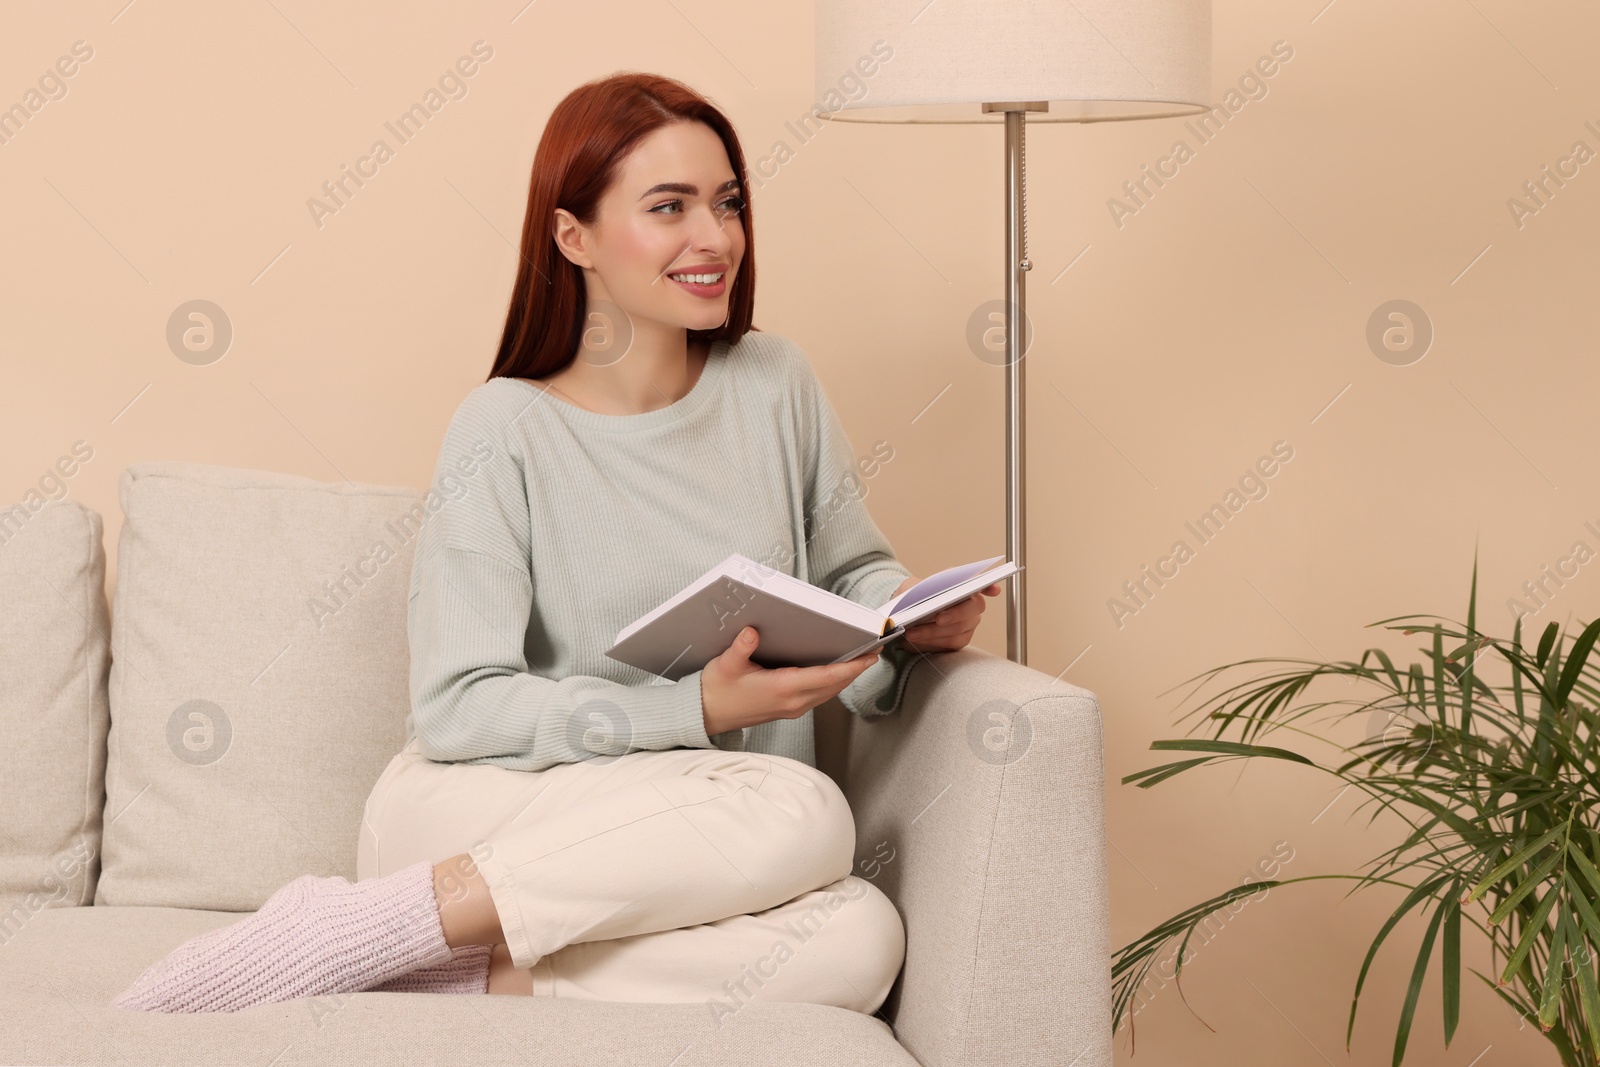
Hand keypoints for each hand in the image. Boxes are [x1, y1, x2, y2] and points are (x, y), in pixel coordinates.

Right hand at [700, 626, 879, 735]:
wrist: (706, 715)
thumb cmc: (716, 690)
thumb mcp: (724, 665)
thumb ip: (740, 648)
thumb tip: (752, 631)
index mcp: (782, 688)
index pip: (826, 677)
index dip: (851, 667)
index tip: (870, 657)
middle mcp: (792, 702)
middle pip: (834, 686)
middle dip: (856, 669)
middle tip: (875, 650)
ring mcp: (792, 708)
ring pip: (829, 693)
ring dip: (846, 677)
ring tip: (862, 658)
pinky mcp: (788, 709)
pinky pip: (819, 696)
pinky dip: (832, 683)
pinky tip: (835, 670)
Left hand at [891, 576, 1001, 653]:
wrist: (905, 617)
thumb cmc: (911, 599)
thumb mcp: (910, 588)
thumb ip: (918, 588)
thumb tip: (924, 595)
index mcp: (961, 584)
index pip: (980, 582)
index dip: (989, 586)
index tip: (993, 590)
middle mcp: (970, 602)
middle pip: (974, 607)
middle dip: (956, 613)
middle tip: (938, 619)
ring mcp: (968, 621)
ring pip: (960, 628)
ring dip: (934, 631)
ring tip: (913, 632)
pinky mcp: (960, 638)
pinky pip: (952, 642)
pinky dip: (933, 640)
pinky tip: (917, 638)